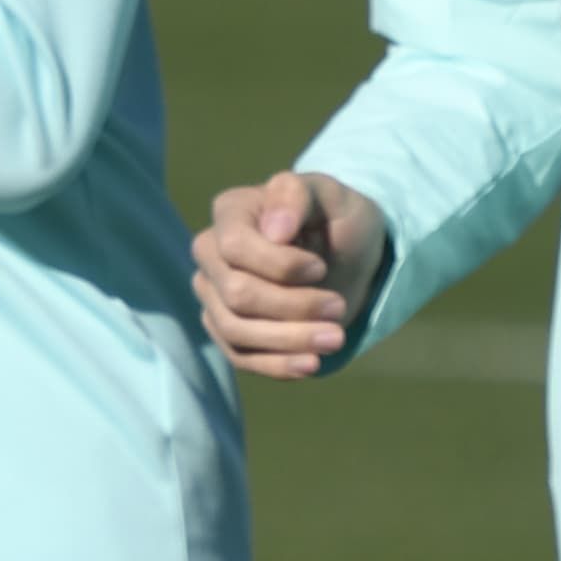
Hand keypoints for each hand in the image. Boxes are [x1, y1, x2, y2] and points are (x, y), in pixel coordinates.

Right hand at [191, 170, 390, 379]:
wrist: (348, 255)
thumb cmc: (335, 218)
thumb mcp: (330, 195)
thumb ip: (298, 196)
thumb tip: (275, 229)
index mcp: (230, 212)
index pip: (235, 246)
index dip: (278, 265)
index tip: (320, 268)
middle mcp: (211, 254)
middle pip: (236, 294)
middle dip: (292, 306)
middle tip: (339, 308)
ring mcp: (215, 295)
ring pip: (236, 330)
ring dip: (289, 340)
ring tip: (335, 339)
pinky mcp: (228, 330)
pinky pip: (240, 357)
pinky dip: (277, 365)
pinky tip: (311, 364)